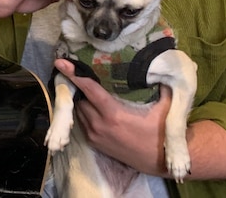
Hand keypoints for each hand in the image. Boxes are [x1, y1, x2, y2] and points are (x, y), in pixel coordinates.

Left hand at [53, 58, 170, 175]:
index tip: (60, 63)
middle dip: (78, 86)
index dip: (74, 74)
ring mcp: (94, 135)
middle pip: (79, 98)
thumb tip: (157, 66)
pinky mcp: (94, 144)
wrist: (161, 162)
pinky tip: (91, 105)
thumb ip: (160, 86)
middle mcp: (99, 125)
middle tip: (81, 72)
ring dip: (81, 99)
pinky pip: (82, 122)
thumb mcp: (165, 108)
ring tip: (87, 87)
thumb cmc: (162, 133)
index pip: (89, 89)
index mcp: (113, 114)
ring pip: (78, 111)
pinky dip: (84, 112)